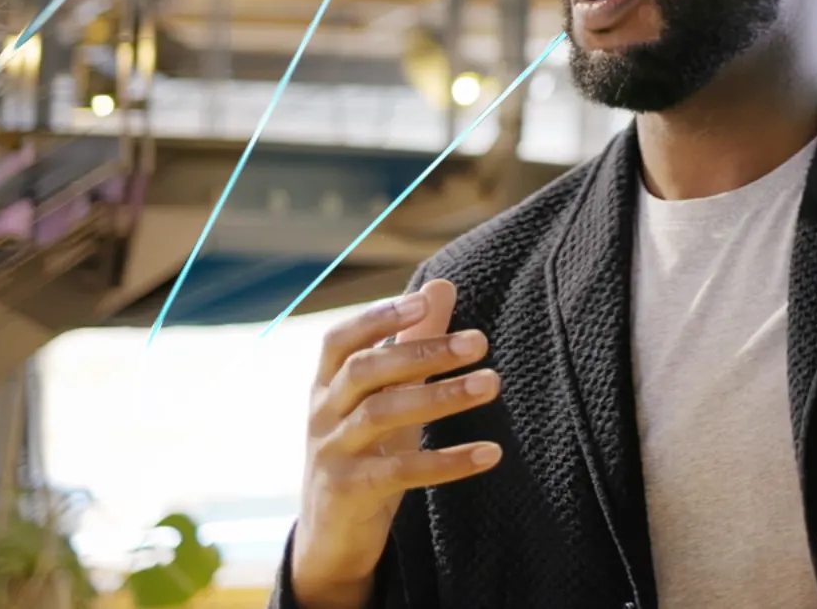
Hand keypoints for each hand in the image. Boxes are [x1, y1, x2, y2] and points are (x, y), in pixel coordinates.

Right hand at [289, 281, 501, 608]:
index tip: (423, 302)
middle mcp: (323, 413)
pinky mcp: (349, 491)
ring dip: (441, 397)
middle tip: (481, 341)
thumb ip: (412, 341)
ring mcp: (331, 453)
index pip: (340, 340)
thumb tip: (442, 284)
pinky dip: (447, 462)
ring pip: (382, 416)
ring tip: (493, 383)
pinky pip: (400, 472)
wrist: (329, 532)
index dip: (378, 317)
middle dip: (423, 352)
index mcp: (327, 383)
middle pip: (366, 371)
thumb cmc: (364, 447)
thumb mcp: (385, 395)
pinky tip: (490, 453)